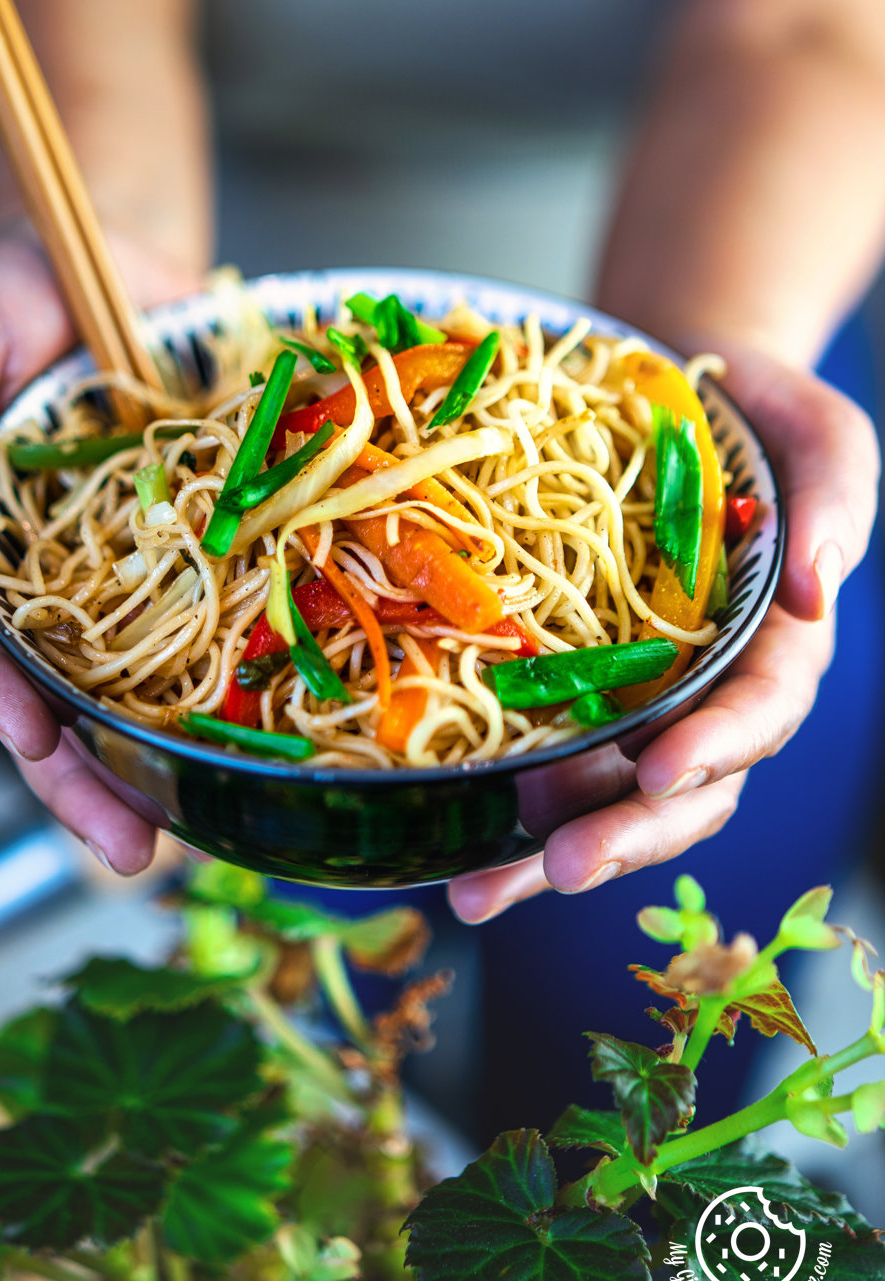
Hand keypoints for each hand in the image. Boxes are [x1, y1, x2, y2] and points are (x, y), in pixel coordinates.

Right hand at [0, 232, 195, 874]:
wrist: (123, 254)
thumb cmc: (17, 291)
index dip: (1, 699)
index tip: (38, 748)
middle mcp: (57, 575)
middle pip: (59, 695)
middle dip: (83, 779)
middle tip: (129, 849)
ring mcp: (138, 568)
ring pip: (142, 685)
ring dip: (162, 761)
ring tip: (201, 829)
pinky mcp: (212, 546)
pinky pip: (227, 621)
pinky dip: (244, 683)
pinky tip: (272, 740)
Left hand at [448, 340, 879, 922]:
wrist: (669, 389)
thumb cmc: (755, 416)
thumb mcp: (815, 432)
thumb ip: (835, 496)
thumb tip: (815, 586)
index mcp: (776, 641)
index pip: (759, 710)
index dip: (715, 745)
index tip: (657, 770)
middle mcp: (706, 689)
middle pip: (681, 786)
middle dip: (624, 833)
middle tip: (558, 866)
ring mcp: (636, 698)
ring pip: (605, 795)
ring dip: (545, 850)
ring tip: (476, 891)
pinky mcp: (571, 688)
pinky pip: (541, 753)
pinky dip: (498, 799)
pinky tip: (444, 834)